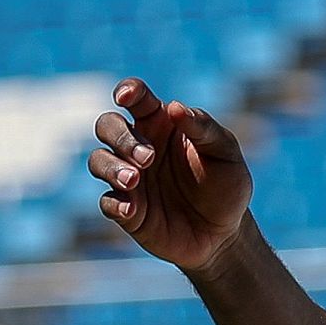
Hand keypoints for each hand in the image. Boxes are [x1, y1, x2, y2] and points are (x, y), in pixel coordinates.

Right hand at [88, 78, 253, 273]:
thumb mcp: (226, 154)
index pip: (137, 98)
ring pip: (98, 160)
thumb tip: (174, 107)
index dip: (127, 91)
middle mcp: (139, 147)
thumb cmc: (227, 185)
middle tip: (149, 158)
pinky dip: (115, 203)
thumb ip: (204, 129)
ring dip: (111, 167)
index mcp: (162, 125)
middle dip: (121, 137)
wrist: (226, 234)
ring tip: (134, 180)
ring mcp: (130, 179)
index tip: (126, 96)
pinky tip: (131, 210)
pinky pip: (107, 202)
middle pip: (107, 125)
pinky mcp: (127, 210)